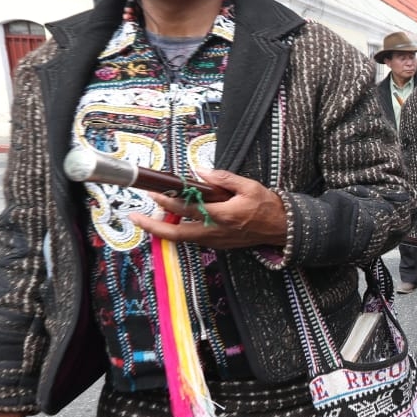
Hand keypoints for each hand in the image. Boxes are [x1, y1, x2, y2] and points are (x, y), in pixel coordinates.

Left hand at [131, 170, 286, 248]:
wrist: (282, 228)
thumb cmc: (267, 206)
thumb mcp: (249, 186)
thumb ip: (224, 178)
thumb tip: (201, 171)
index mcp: (222, 215)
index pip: (188, 208)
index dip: (167, 199)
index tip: (153, 191)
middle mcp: (215, 231)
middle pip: (176, 233)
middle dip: (152, 226)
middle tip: (135, 218)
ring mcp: (215, 241)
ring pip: (182, 239)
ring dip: (163, 230)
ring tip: (148, 219)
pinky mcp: (218, 245)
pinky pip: (192, 240)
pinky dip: (177, 232)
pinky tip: (171, 223)